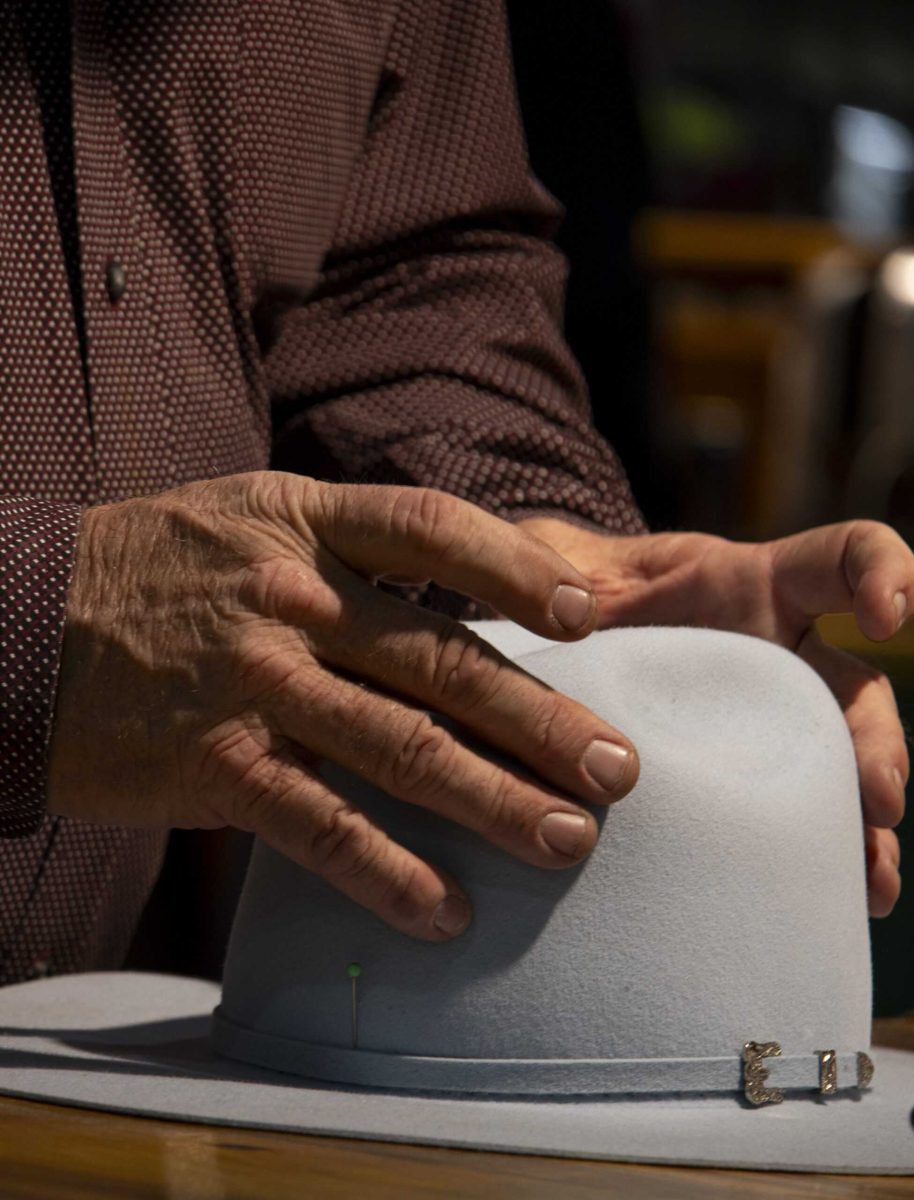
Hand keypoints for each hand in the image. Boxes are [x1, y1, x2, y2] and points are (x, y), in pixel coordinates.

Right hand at [48, 473, 638, 939]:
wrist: (20, 622)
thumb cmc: (156, 570)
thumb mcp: (250, 518)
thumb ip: (349, 549)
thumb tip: (468, 596)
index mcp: (305, 523)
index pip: (432, 530)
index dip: (515, 568)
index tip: (585, 614)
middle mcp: (290, 597)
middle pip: (441, 660)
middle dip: (541, 719)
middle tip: (619, 772)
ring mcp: (252, 681)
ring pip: (398, 745)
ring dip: (493, 800)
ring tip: (567, 842)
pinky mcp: (212, 763)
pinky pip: (318, 824)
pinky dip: (387, 872)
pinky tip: (445, 911)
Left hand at [517, 518, 910, 917]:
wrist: (570, 645)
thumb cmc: (575, 591)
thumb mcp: (560, 562)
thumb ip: (548, 560)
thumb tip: (506, 573)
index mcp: (750, 586)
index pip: (841, 558)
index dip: (882, 574)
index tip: (887, 618)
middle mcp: (778, 654)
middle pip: (856, 689)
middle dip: (877, 740)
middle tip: (878, 797)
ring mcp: (768, 720)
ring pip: (840, 765)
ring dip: (864, 821)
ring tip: (869, 879)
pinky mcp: (747, 775)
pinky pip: (799, 816)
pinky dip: (825, 858)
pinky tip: (840, 903)